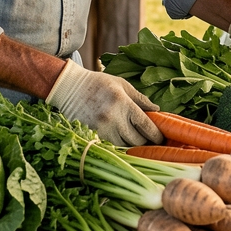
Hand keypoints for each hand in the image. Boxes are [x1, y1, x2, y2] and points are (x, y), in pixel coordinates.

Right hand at [46, 63, 163, 147]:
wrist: (69, 88)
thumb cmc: (98, 84)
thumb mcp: (122, 85)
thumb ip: (140, 98)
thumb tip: (157, 110)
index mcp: (123, 103)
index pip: (145, 125)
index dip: (156, 135)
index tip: (161, 138)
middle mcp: (113, 118)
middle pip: (137, 140)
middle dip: (145, 142)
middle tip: (150, 141)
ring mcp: (101, 129)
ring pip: (124, 146)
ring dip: (132, 145)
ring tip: (136, 140)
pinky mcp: (91, 136)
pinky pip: (111, 146)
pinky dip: (118, 145)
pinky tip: (120, 139)